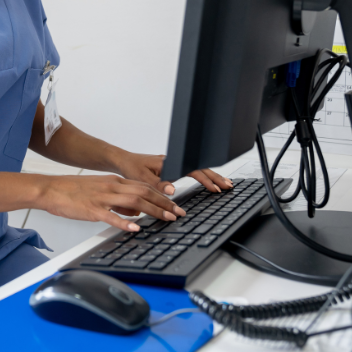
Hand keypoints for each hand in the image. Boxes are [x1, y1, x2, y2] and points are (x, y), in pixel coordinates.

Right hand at [37, 174, 186, 232]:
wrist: (51, 189)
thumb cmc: (74, 191)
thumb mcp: (101, 191)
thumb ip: (119, 201)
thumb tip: (136, 213)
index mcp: (115, 182)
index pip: (144, 187)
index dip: (162, 196)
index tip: (175, 205)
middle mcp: (112, 187)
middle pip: (144, 193)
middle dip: (165, 203)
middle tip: (179, 213)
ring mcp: (102, 197)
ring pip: (134, 201)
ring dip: (153, 210)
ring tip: (167, 218)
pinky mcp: (91, 209)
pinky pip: (111, 215)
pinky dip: (124, 221)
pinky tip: (135, 228)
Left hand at [114, 152, 233, 194]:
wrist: (123, 161)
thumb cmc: (131, 168)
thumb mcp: (142, 178)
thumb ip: (158, 185)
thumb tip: (173, 190)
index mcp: (169, 162)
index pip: (193, 170)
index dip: (205, 179)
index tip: (215, 188)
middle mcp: (174, 162)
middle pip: (199, 167)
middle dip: (215, 176)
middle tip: (228, 186)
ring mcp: (174, 164)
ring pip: (197, 168)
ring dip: (211, 176)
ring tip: (224, 184)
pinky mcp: (172, 168)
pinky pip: (191, 171)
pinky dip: (202, 176)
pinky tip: (208, 182)